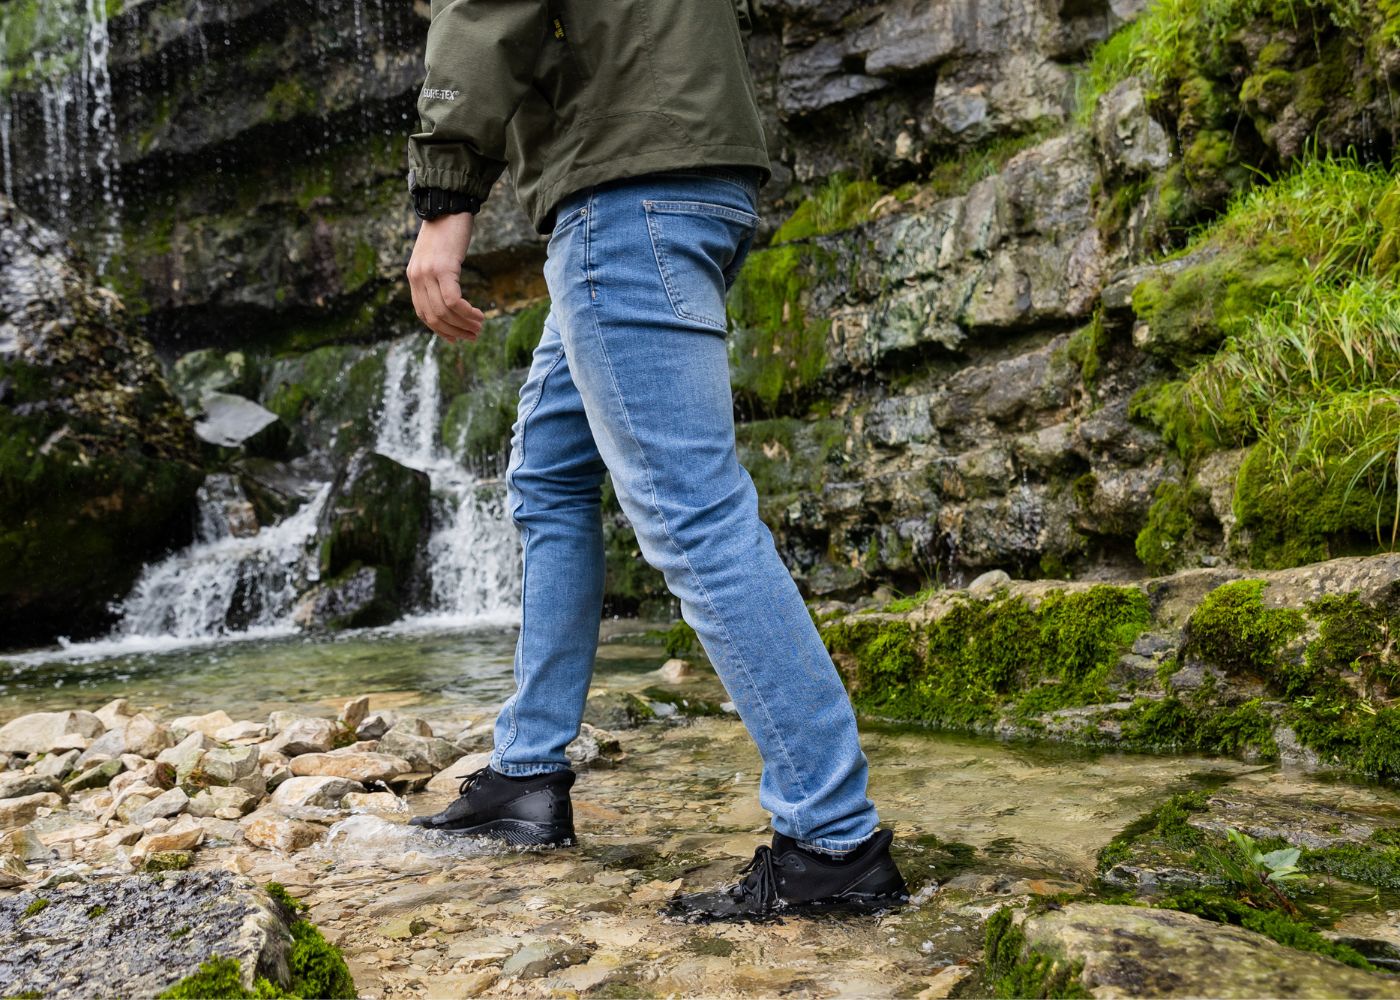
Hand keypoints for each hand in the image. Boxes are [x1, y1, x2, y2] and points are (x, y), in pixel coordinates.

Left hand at [407, 211, 484, 341]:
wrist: (447, 205)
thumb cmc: (446, 230)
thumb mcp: (436, 257)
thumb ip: (437, 276)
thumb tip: (449, 298)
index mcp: (413, 277)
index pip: (423, 313)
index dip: (440, 330)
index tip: (456, 338)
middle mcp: (417, 277)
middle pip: (433, 316)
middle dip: (454, 331)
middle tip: (473, 336)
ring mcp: (428, 273)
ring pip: (444, 311)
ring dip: (464, 324)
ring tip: (479, 326)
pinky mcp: (443, 268)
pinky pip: (453, 300)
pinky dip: (466, 312)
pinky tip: (478, 314)